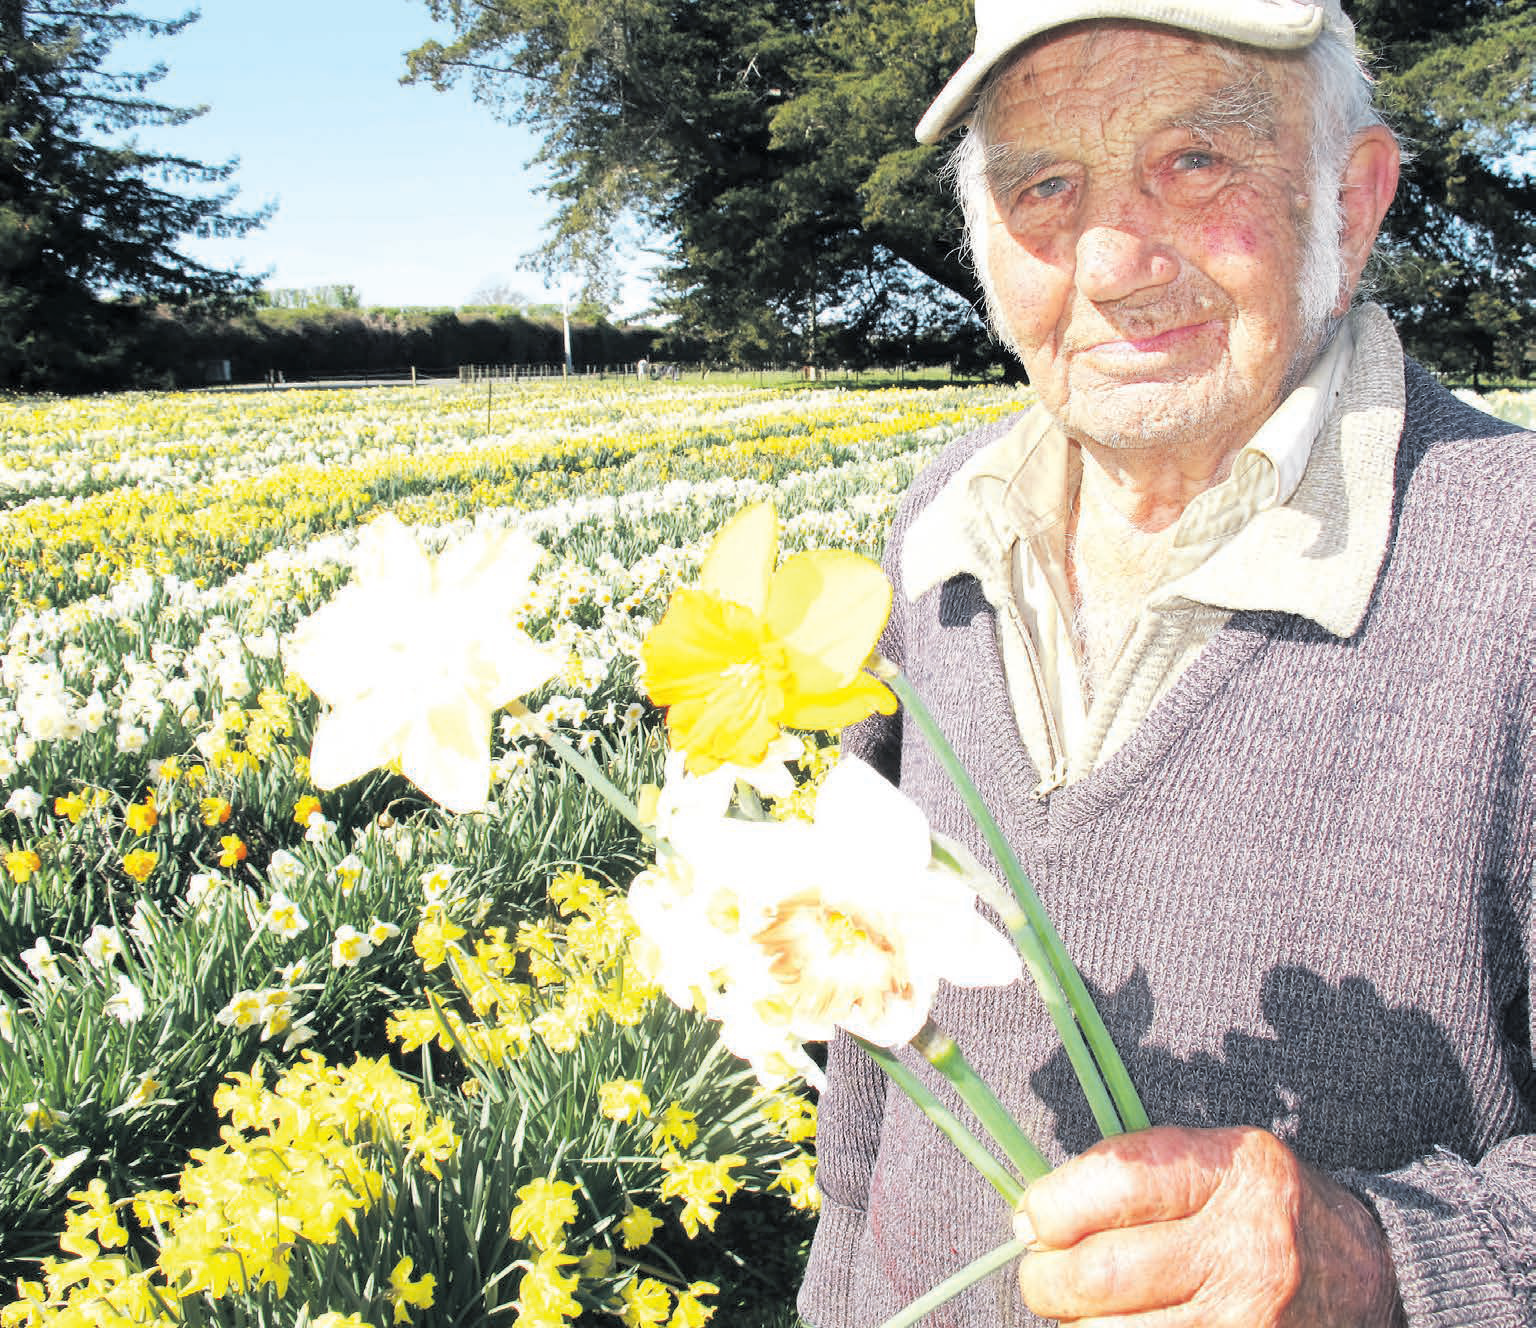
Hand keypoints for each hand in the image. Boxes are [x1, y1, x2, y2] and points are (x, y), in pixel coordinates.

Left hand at [1014, 1125, 1404, 1325]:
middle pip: (1106, 1273)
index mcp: (1234, 1172)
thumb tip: (1036, 1214)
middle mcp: (1245, 1249)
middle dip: (1047, 1279)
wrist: (1374, 1275)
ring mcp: (1250, 1320)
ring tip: (1074, 1308)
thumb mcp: (1220, 1159)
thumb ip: (1138, 1173)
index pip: (1118, 1182)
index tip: (1032, 1219)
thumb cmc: (1267, 1207)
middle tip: (1039, 1275)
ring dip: (1076, 1325)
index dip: (1055, 1204)